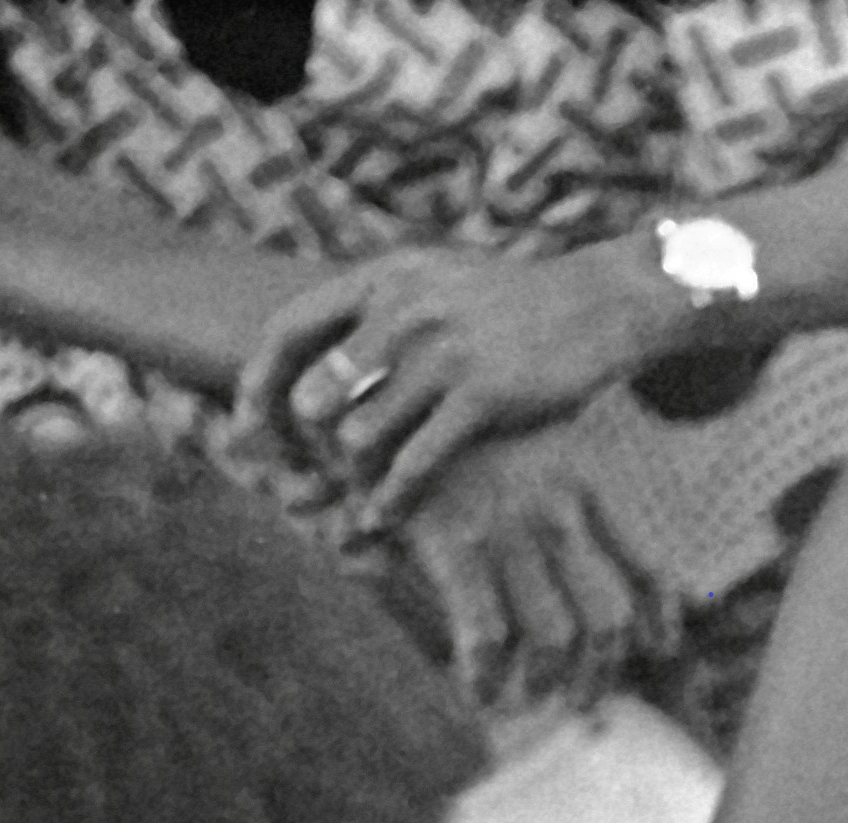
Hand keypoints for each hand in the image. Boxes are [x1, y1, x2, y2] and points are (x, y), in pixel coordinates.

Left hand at [253, 242, 668, 517]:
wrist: (601, 302)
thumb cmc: (514, 304)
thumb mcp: (438, 281)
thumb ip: (380, 309)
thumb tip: (317, 354)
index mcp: (385, 278)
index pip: (290, 330)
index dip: (257, 384)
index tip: (245, 426)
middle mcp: (405, 309)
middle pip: (315, 394)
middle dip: (307, 446)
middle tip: (307, 478)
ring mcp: (443, 352)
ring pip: (359, 434)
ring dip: (354, 477)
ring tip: (358, 495)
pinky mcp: (483, 395)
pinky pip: (413, 463)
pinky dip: (391, 499)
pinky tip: (383, 518)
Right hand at [379, 420, 674, 711]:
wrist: (383, 388)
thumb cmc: (455, 430)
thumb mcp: (526, 450)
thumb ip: (561, 504)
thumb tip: (591, 571)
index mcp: (584, 483)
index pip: (646, 566)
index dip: (661, 619)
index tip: (661, 648)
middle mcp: (556, 510)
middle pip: (606, 618)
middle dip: (600, 673)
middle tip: (582, 700)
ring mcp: (508, 529)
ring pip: (556, 638)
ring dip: (545, 683)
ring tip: (527, 700)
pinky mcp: (455, 545)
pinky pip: (488, 637)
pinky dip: (487, 676)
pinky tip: (479, 690)